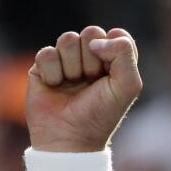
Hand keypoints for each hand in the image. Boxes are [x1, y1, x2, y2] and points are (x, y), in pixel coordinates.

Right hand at [27, 26, 142, 152]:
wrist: (69, 138)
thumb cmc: (101, 115)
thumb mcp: (127, 86)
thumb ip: (124, 54)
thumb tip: (97, 39)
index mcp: (114, 62)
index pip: (117, 35)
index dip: (113, 49)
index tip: (110, 71)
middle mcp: (90, 58)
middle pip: (91, 32)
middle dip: (92, 59)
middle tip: (91, 81)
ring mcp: (66, 61)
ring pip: (68, 39)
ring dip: (72, 66)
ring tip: (72, 85)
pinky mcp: (43, 67)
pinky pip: (47, 52)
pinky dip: (52, 73)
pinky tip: (54, 87)